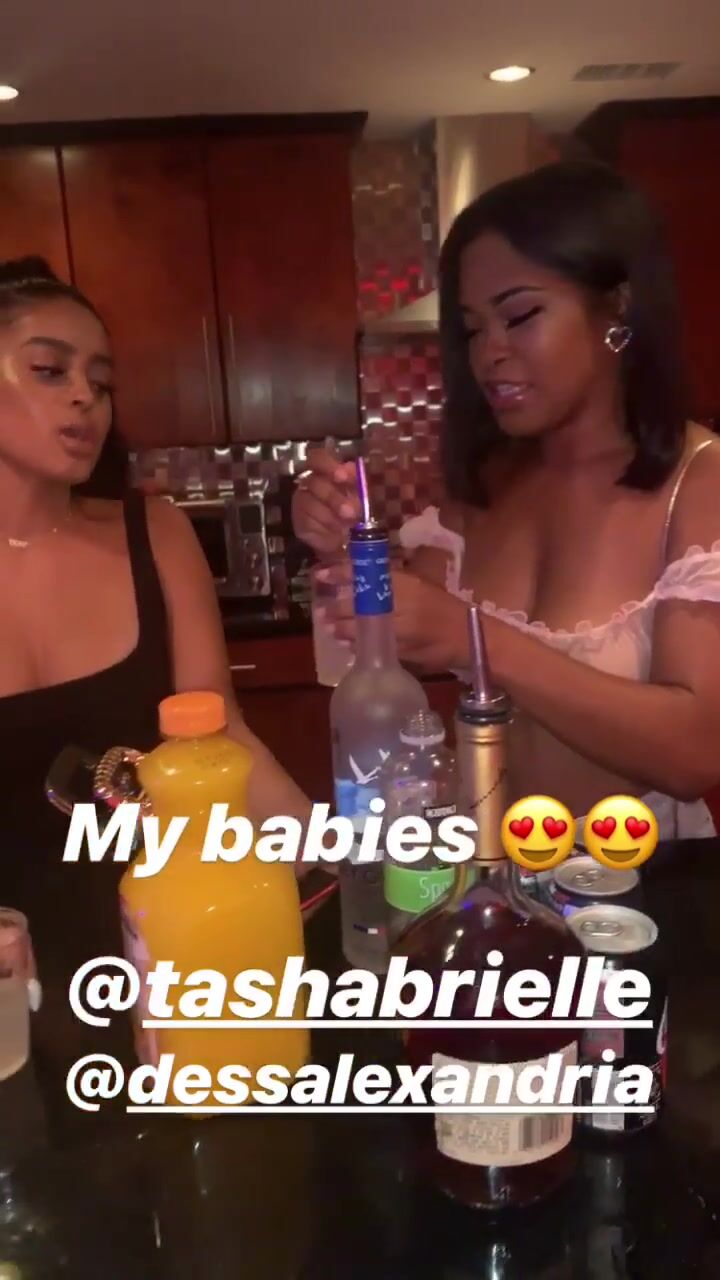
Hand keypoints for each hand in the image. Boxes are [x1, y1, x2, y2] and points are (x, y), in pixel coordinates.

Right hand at [291, 446, 360, 558]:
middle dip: (333, 497)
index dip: (327, 464)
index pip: (317, 458)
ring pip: (308, 502)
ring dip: (329, 516)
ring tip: (345, 528)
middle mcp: (310, 483)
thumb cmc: (355, 513)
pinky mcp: (299, 522)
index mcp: (327, 472)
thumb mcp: (361, 497)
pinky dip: (323, 529)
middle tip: (350, 512)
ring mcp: (302, 502)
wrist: (347, 542)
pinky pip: (306, 521)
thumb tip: (351, 468)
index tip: (342, 476)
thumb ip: (356, 481)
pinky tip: (334, 535)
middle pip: (314, 482)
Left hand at [319, 563, 467, 673]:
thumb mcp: (419, 586)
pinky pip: (371, 647)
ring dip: (340, 628)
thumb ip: (393, 583)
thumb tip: (362, 580)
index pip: (365, 574)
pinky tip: (348, 645)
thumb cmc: (443, 608)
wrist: (467, 636)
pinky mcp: (399, 649)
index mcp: (403, 583)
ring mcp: (398, 627)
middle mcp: (399, 602)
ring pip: (360, 627)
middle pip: (357, 603)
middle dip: (335, 607)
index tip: (321, 576)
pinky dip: (357, 646)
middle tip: (321, 609)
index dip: (340, 574)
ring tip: (329, 628)